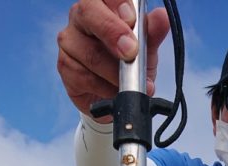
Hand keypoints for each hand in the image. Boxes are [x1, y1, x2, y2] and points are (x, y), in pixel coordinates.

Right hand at [57, 0, 169, 120]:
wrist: (116, 94)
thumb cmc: (130, 62)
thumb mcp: (146, 47)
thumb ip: (152, 32)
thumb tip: (162, 17)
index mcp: (102, 4)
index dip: (118, 3)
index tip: (132, 21)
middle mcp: (81, 17)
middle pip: (88, 13)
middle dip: (112, 32)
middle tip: (131, 53)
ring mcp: (70, 41)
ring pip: (90, 53)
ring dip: (114, 73)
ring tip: (131, 85)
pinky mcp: (65, 67)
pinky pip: (84, 77)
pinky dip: (105, 88)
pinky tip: (115, 93)